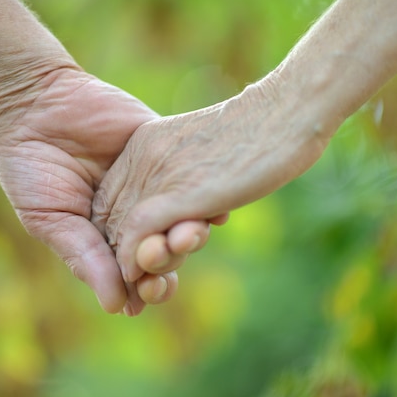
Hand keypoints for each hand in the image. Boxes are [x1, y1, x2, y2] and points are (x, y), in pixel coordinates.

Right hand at [0, 67, 209, 314]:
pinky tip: (214, 212)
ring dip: (191, 234)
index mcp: (105, 236)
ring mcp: (151, 182)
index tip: (146, 296)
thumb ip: (83, 258)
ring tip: (190, 238)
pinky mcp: (163, 148)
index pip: (134, 270)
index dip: (145, 286)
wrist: (35, 104)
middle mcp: (133, 213)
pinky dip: (207, 193)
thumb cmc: (31, 167)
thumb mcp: (50, 219)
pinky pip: (192, 173)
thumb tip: (115, 307)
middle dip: (169, 261)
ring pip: (181, 216)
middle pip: (163, 248)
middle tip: (164, 261)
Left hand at [92, 78, 332, 283]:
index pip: (111, 196)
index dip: (117, 231)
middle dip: (120, 253)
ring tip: (140, 284)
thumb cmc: (255, 132)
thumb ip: (180, 172)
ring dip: (130, 263)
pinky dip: (132, 258)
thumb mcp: (201, 149)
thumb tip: (179, 209)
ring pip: (124, 228)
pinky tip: (137, 276)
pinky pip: (139, 231)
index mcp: (143, 142)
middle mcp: (142, 156)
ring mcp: (159, 174)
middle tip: (133, 280)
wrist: (285, 112)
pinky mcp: (180, 192)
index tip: (132, 255)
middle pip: (113, 215)